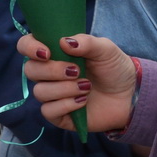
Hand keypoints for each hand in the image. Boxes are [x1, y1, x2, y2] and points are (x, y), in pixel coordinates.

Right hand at [17, 33, 137, 134]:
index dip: (30, 48)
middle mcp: (49, 73)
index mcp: (55, 52)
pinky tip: (83, 101)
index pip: (26, 46)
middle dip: (52, 70)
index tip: (47, 52)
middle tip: (77, 70)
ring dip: (64, 89)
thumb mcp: (105, 49)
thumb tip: (64, 42)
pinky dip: (66, 105)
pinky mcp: (58, 114)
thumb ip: (86, 42)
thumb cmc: (114, 68)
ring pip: (40, 92)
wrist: (129, 95)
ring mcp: (52, 94)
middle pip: (30, 70)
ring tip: (86, 86)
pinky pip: (48, 111)